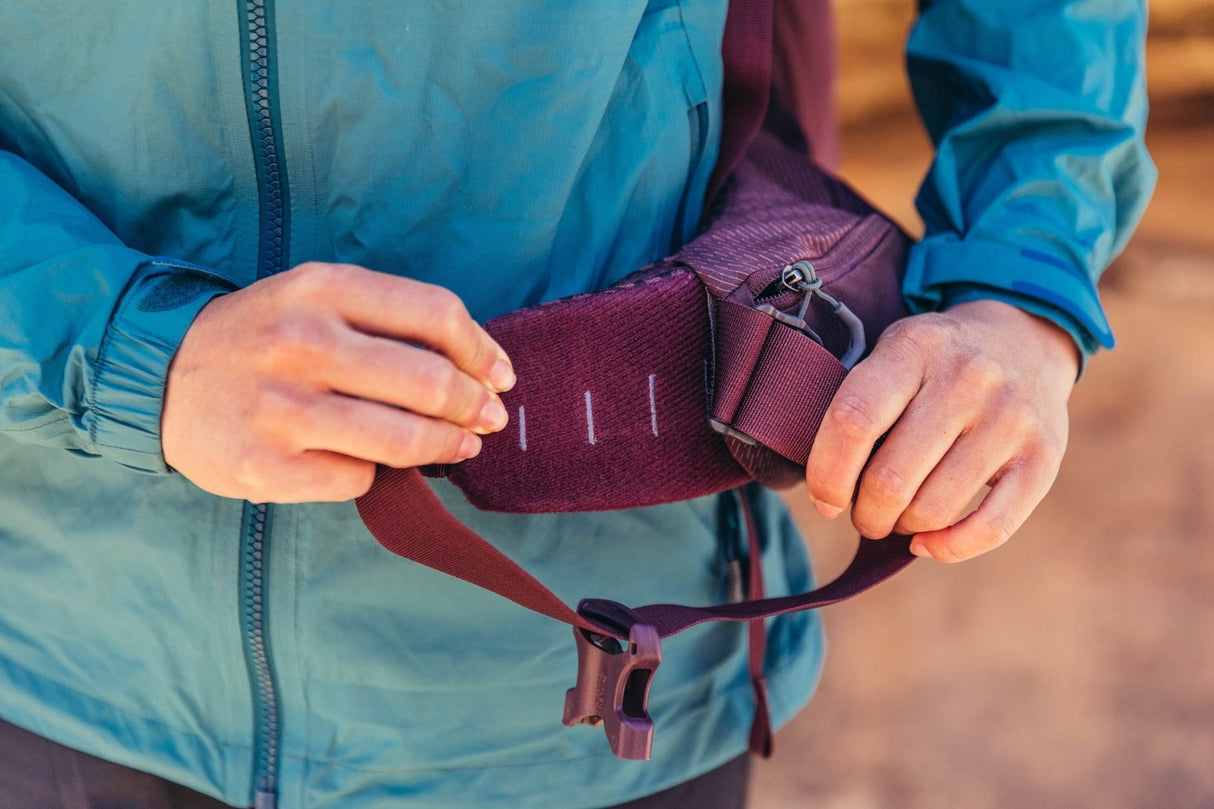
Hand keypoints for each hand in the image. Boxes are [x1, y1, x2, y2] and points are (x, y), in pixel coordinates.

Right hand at [161, 262, 514, 502]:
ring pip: (403, 439)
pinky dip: (374, 473)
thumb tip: (475, 367)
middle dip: (474, 406)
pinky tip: (366, 461)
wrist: (157, 376)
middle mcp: (302, 344)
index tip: (500, 376)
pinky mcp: (265, 466)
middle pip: (429, 381)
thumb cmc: (261, 338)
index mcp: (322, 290)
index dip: (482, 350)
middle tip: (489, 420)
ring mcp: (281, 409)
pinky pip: (356, 478)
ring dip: (445, 447)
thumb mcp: (314, 299)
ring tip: (459, 446)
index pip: (435, 314)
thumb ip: (385, 321)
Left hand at [804, 299, 1079, 561]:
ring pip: (934, 508)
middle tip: (862, 513)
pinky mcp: (1044, 458)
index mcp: (914, 347)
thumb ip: (860, 407)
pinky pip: (990, 528)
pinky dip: (948, 548)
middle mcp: (968, 379)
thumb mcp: (892, 353)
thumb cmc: (934, 364)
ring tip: (896, 516)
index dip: (827, 474)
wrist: (1024, 338)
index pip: (854, 421)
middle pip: (891, 478)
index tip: (824, 499)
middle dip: (865, 513)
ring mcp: (1011, 418)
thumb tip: (825, 492)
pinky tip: (926, 544)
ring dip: (902, 527)